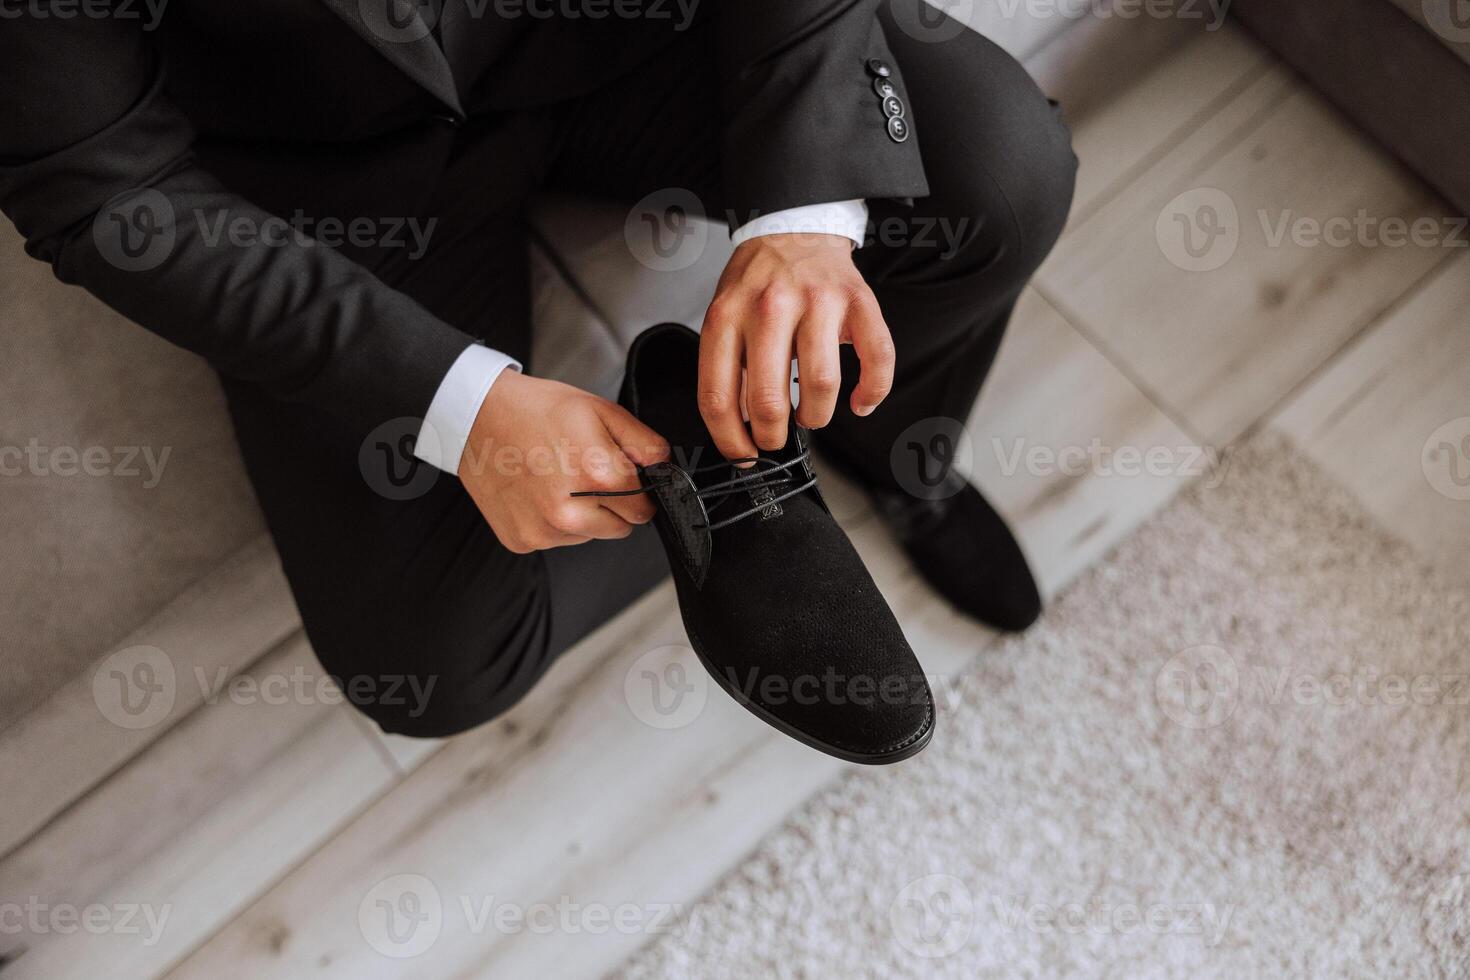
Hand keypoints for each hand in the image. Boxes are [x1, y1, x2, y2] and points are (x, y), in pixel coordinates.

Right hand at [459, 371, 668, 552]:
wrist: (476, 417)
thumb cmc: (537, 410)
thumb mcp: (600, 410)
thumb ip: (643, 441)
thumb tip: (665, 466)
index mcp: (598, 476)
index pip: (645, 509)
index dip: (636, 490)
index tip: (620, 476)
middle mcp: (571, 512)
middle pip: (621, 528)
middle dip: (613, 505)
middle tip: (584, 473)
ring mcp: (544, 531)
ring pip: (589, 536)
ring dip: (583, 515)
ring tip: (557, 479)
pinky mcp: (523, 540)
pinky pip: (557, 540)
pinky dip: (553, 522)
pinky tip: (538, 492)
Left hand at [699, 232, 892, 460]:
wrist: (794, 228)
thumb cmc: (759, 282)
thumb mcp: (725, 316)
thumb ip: (728, 368)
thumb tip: (737, 428)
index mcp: (727, 316)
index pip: (718, 395)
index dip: (730, 439)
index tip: (742, 454)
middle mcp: (770, 307)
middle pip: (769, 398)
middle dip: (772, 436)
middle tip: (775, 440)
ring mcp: (818, 302)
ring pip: (821, 383)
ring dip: (816, 415)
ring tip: (811, 415)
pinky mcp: (858, 301)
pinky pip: (877, 358)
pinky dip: (872, 392)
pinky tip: (860, 402)